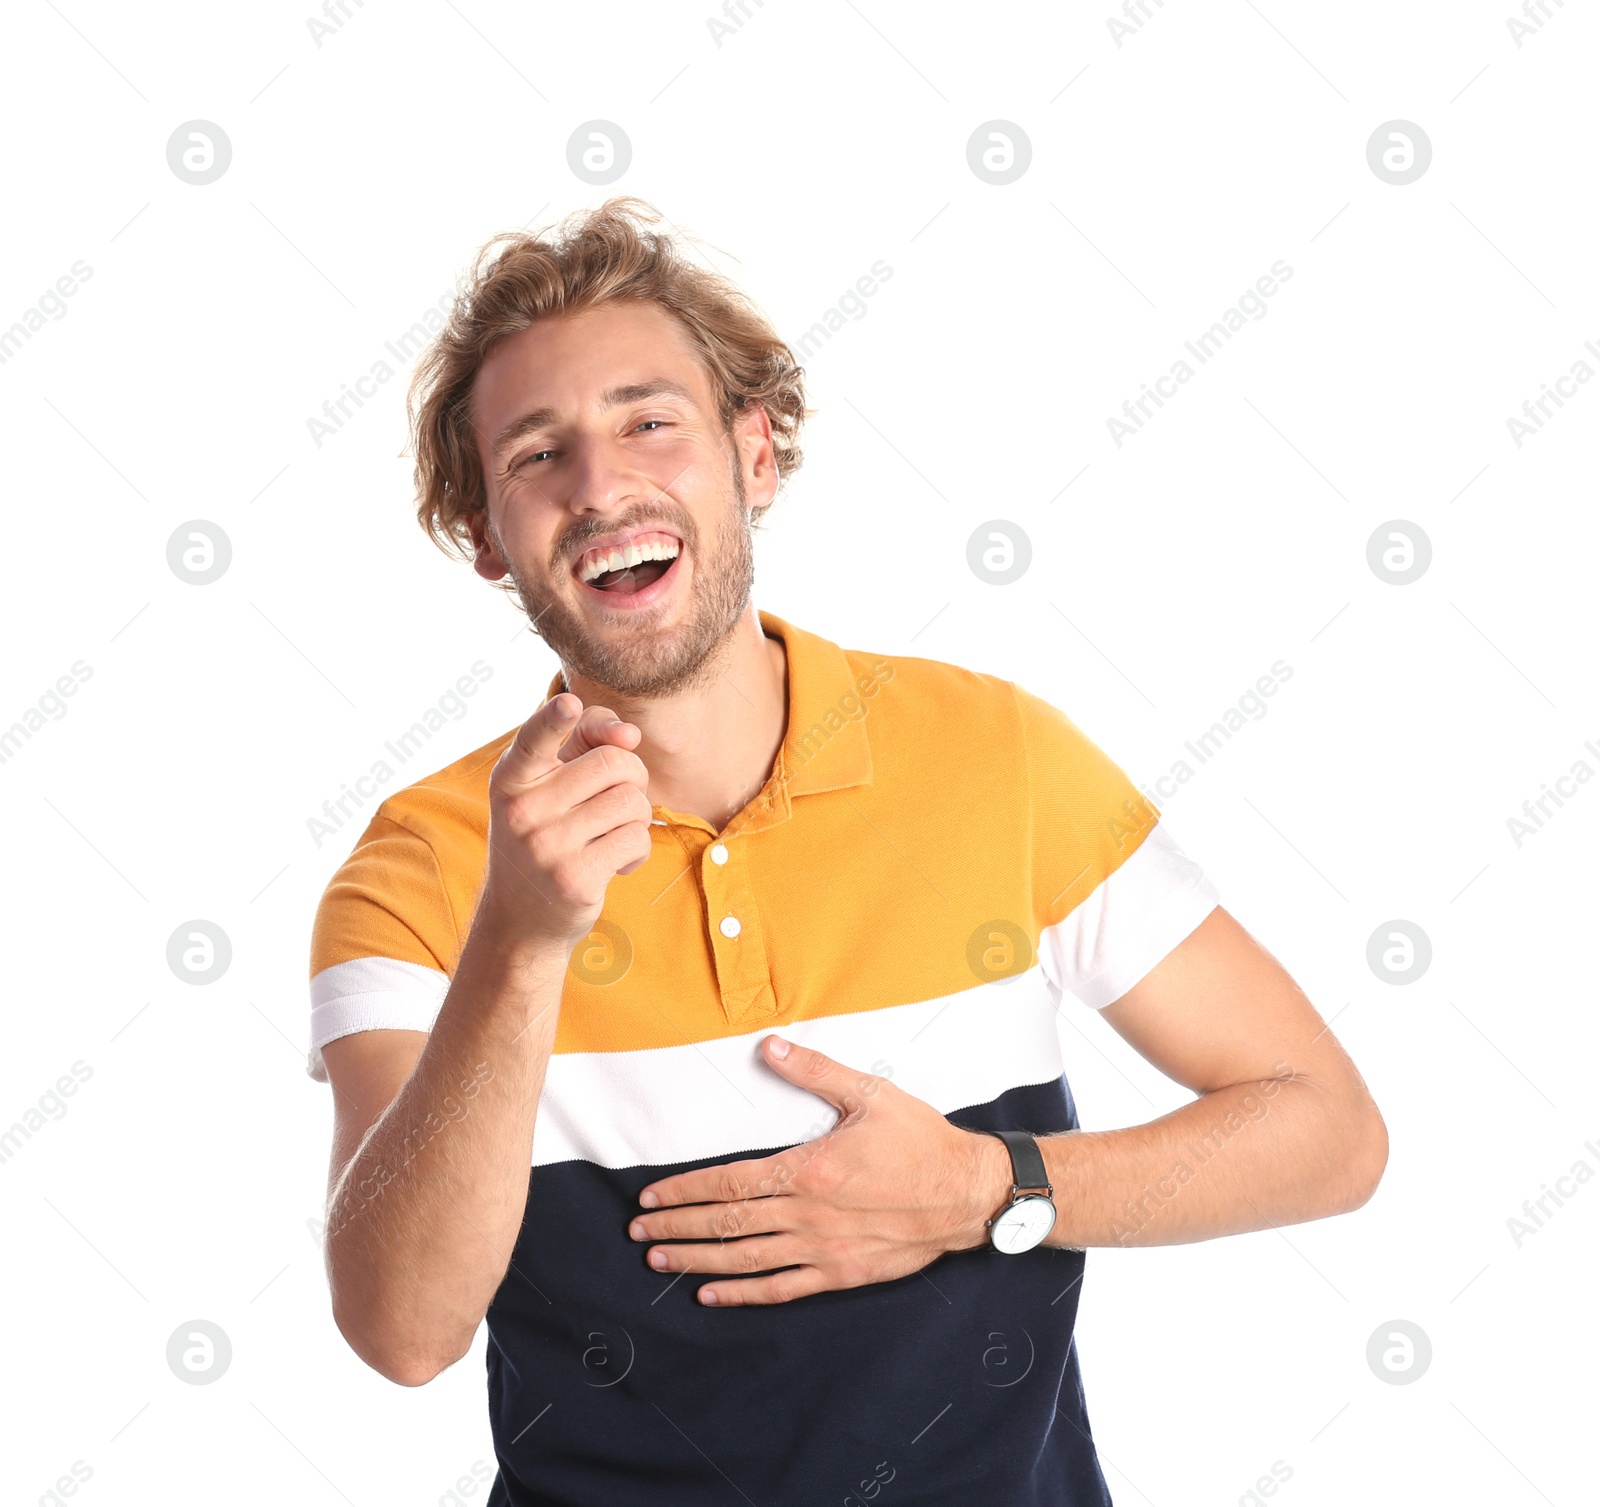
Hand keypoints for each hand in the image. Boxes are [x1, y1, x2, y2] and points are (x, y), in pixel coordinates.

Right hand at [480, 692, 653, 950]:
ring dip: (636, 816)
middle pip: (613, 763)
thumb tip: (629, 734)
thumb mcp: (548, 786)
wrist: (521, 917)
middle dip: (632, 776)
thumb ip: (586, 742)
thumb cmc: (545, 834)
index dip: (553, 719)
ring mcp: (548, 847)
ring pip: (632, 801)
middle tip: (617, 799)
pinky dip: (637, 849)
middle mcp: (523, 810)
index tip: (568, 703)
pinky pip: (637, 839)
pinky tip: (614, 862)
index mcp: (511, 779)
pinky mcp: (576, 879)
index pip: (533, 740)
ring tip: (610, 833)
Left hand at [629, 1037, 1011, 1305]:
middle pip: (728, 1224)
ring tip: (660, 1261)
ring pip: (747, 1259)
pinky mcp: (841, 1273)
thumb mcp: (870, 1093)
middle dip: (679, 1227)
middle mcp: (809, 1214)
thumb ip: (815, 1072)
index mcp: (810, 1169)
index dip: (685, 1191)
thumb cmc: (920, 1140)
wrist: (969, 1193)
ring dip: (698, 1261)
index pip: (730, 1183)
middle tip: (639, 1232)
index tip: (651, 1197)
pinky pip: (782, 1289)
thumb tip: (770, 1048)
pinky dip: (743, 1294)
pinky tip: (712, 1295)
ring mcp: (824, 1249)